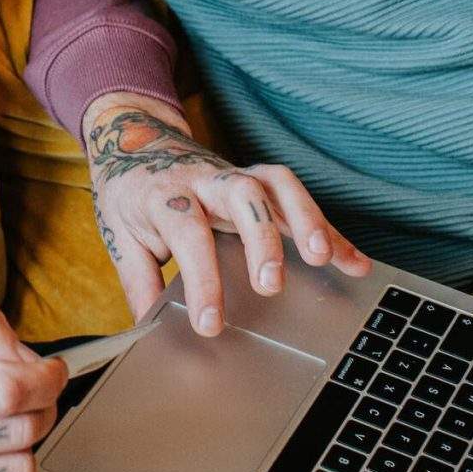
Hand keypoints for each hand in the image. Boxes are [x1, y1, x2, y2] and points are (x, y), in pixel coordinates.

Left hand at [82, 92, 370, 335]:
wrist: (134, 138)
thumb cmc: (131, 193)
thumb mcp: (121, 236)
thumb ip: (138, 283)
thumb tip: (146, 333)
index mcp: (165, 196)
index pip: (188, 234)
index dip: (202, 279)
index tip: (210, 324)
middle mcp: (206, 181)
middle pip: (241, 196)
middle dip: (262, 239)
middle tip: (271, 285)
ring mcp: (237, 175)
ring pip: (278, 185)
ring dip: (306, 218)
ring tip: (325, 258)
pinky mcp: (259, 179)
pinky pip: (299, 199)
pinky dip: (329, 228)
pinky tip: (352, 261)